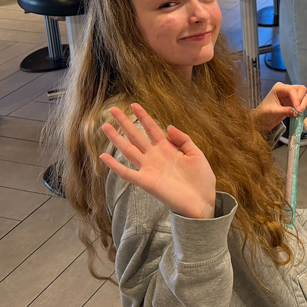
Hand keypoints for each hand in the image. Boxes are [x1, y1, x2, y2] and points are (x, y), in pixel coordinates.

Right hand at [99, 103, 215, 219]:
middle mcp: (156, 156)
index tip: (134, 104)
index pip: (152, 128)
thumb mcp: (196, 154)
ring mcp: (149, 168)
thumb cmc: (201, 180)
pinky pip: (127, 173)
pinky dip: (115, 165)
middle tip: (113, 110)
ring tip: (105, 126)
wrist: (202, 202)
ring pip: (129, 150)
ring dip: (116, 139)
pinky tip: (104, 156)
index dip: (143, 116)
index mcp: (168, 149)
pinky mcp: (146, 182)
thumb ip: (183, 139)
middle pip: (137, 136)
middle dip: (125, 122)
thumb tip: (169, 126)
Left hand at [252, 83, 306, 132]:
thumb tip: (295, 112)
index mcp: (279, 88)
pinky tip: (297, 112)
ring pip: (303, 95)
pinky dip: (302, 107)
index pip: (292, 90)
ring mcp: (290, 95)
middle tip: (299, 110)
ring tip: (298, 112)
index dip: (296, 99)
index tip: (297, 109)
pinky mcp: (293, 102)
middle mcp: (286, 89)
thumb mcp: (273, 111)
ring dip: (303, 104)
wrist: (262, 119)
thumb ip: (284, 111)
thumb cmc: (264, 113)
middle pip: (301, 89)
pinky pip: (302, 101)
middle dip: (301, 100)